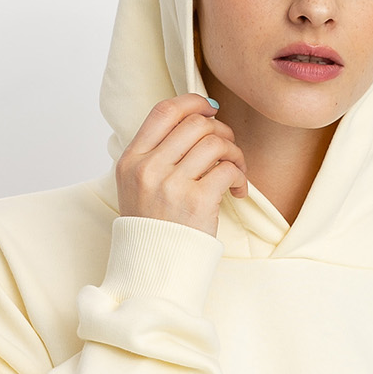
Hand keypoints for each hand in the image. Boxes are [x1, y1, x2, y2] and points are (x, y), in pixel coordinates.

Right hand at [115, 94, 247, 235]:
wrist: (154, 271)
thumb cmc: (154, 229)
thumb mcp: (138, 187)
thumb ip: (157, 155)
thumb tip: (196, 120)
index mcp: (131, 160)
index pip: (164, 111)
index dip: (193, 102)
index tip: (211, 109)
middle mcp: (148, 168)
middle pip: (195, 124)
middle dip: (221, 131)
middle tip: (228, 151)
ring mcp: (170, 184)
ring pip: (215, 142)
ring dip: (235, 153)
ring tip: (236, 172)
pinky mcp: (196, 201)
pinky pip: (228, 169)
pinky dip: (241, 177)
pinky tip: (238, 191)